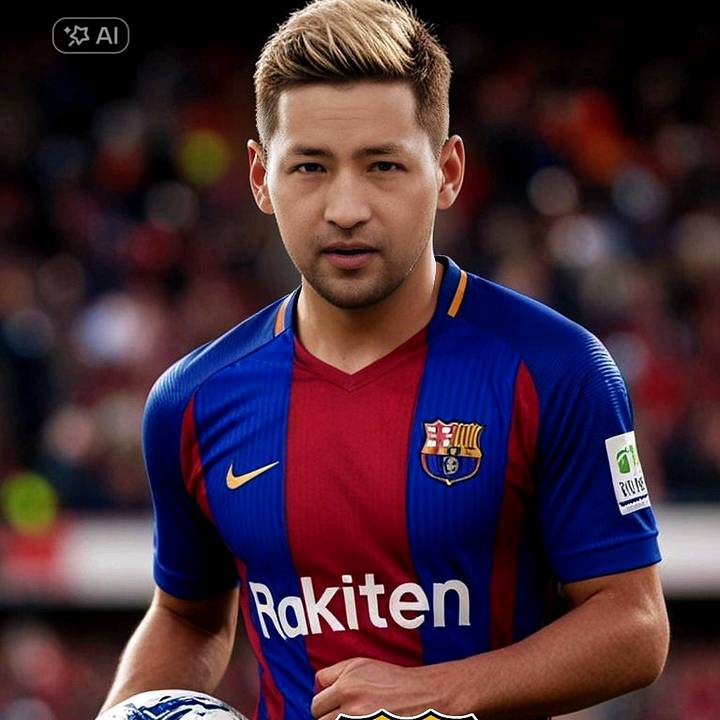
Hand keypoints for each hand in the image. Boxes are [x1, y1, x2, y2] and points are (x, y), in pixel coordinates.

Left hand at [310, 657, 447, 719]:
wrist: (426, 696)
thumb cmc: (398, 682)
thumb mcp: (368, 667)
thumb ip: (342, 674)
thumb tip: (319, 688)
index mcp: (349, 675)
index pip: (319, 684)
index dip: (325, 694)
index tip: (333, 701)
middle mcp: (349, 694)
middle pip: (317, 709)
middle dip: (326, 714)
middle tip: (343, 714)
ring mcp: (356, 716)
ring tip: (356, 716)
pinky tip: (364, 718)